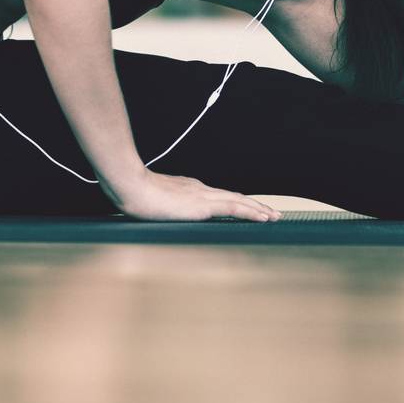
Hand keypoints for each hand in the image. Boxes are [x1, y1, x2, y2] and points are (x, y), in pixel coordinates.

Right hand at [105, 168, 282, 222]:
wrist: (130, 185)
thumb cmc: (134, 194)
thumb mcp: (153, 201)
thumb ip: (164, 206)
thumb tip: (163, 214)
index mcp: (189, 190)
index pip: (219, 197)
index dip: (237, 203)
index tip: (248, 209)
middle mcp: (200, 190)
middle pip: (234, 197)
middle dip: (254, 206)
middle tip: (271, 213)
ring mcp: (203, 196)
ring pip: (238, 201)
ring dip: (258, 209)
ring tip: (273, 216)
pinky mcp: (203, 205)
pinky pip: (233, 208)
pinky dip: (250, 212)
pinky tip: (262, 217)